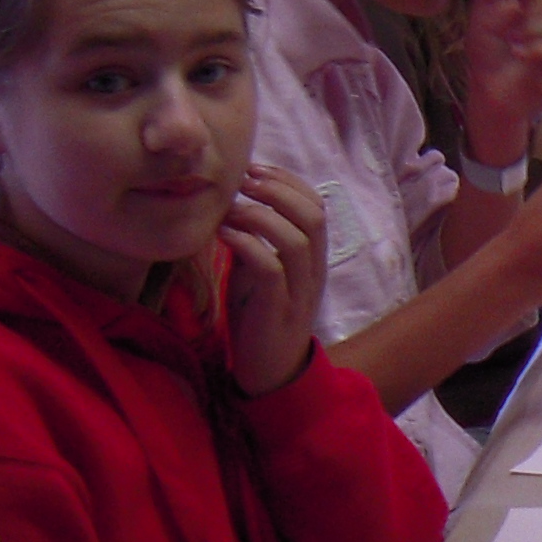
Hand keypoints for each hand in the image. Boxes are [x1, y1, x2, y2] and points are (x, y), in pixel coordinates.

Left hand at [215, 163, 327, 396]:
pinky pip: (271, 270)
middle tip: (243, 181)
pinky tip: (224, 235)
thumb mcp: (259, 272)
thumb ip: (255, 241)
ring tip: (231, 209)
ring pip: (297, 240)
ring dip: (261, 215)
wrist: (269, 372)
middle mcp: (313, 271)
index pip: (316, 206)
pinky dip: (247, 245)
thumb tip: (233, 204)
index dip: (287, 180)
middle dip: (277, 190)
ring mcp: (298, 292)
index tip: (253, 169)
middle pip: (313, 216)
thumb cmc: (260, 316)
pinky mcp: (277, 311)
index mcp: (313, 258)